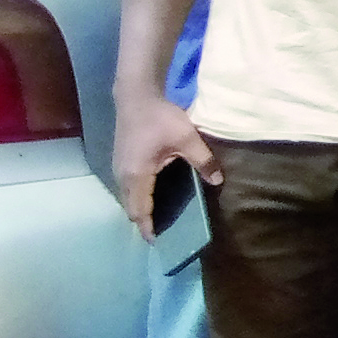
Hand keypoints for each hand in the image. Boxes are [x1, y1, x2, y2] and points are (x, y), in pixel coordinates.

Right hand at [113, 93, 215, 233]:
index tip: (158, 243)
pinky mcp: (121, 162)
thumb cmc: (160, 117)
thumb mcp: (186, 138)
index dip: (148, 228)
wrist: (135, 94)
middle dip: (145, 222)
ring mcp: (118, 169)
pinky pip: (128, 188)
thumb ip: (203, 160)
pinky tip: (156, 198)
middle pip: (131, 208)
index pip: (140, 210)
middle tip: (166, 233)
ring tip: (162, 219)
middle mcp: (122, 176)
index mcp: (137, 175)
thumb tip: (218, 180)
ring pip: (128, 198)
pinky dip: (139, 197)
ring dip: (141, 209)